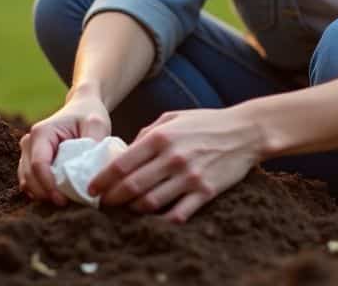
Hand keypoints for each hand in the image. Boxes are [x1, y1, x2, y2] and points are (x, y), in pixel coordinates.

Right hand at [18, 92, 110, 205]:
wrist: (82, 109)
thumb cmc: (89, 115)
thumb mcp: (96, 123)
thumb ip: (95, 143)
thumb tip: (94, 170)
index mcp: (41, 133)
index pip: (38, 164)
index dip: (48, 185)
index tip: (63, 201)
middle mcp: (29, 143)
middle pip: (28, 176)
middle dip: (45, 194)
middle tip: (67, 206)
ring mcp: (28, 153)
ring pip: (27, 182)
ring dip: (42, 195)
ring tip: (65, 202)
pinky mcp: (31, 163)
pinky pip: (31, 183)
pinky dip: (42, 193)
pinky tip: (59, 197)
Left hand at [87, 106, 262, 222]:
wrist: (245, 131)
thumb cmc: (206, 123)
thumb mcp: (172, 118)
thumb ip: (147, 134)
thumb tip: (123, 154)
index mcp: (161, 137)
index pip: (122, 164)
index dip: (102, 180)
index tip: (92, 190)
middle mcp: (173, 157)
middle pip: (132, 186)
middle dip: (112, 199)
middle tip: (104, 204)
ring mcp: (190, 177)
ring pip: (150, 203)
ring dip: (133, 210)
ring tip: (126, 210)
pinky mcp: (205, 192)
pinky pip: (177, 214)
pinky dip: (161, 220)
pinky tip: (154, 218)